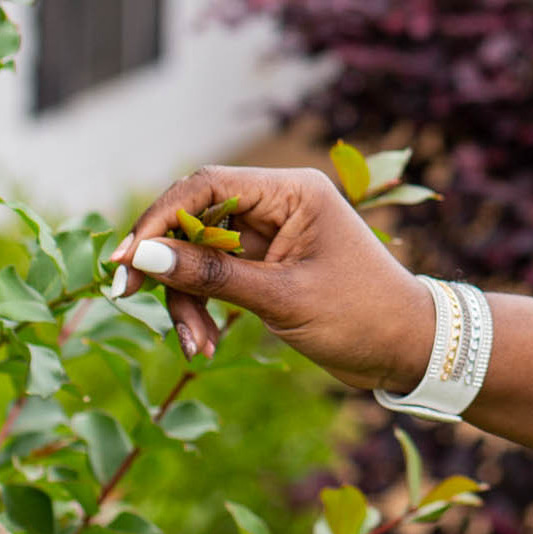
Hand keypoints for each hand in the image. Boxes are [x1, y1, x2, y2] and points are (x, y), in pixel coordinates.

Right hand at [109, 164, 432, 383]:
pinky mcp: (266, 265)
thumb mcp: (281, 298)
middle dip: (167, 264)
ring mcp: (271, 234)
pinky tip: (204, 344)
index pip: (206, 184)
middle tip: (131, 300)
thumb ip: (210, 275)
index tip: (125, 259)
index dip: (158, 218)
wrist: (407, 349)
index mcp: (292, 191)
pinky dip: (203, 307)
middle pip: (195, 219)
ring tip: (196, 345)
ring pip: (199, 253)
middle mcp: (278, 203)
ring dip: (185, 298)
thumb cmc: (359, 315)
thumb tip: (142, 255)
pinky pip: (215, 276)